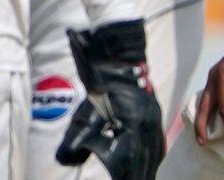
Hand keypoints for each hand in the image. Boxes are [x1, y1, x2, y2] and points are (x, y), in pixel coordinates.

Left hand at [57, 19, 163, 178]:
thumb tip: (65, 159)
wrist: (117, 56)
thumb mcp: (86, 110)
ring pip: (154, 154)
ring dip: (147, 169)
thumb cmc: (99, 83)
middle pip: (146, 163)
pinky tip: (150, 164)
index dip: (124, 177)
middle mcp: (148, 126)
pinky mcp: (155, 115)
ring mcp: (154, 120)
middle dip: (137, 176)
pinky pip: (158, 143)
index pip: (130, 163)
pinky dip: (154, 158)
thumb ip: (77, 137)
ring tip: (140, 178)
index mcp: (133, 127)